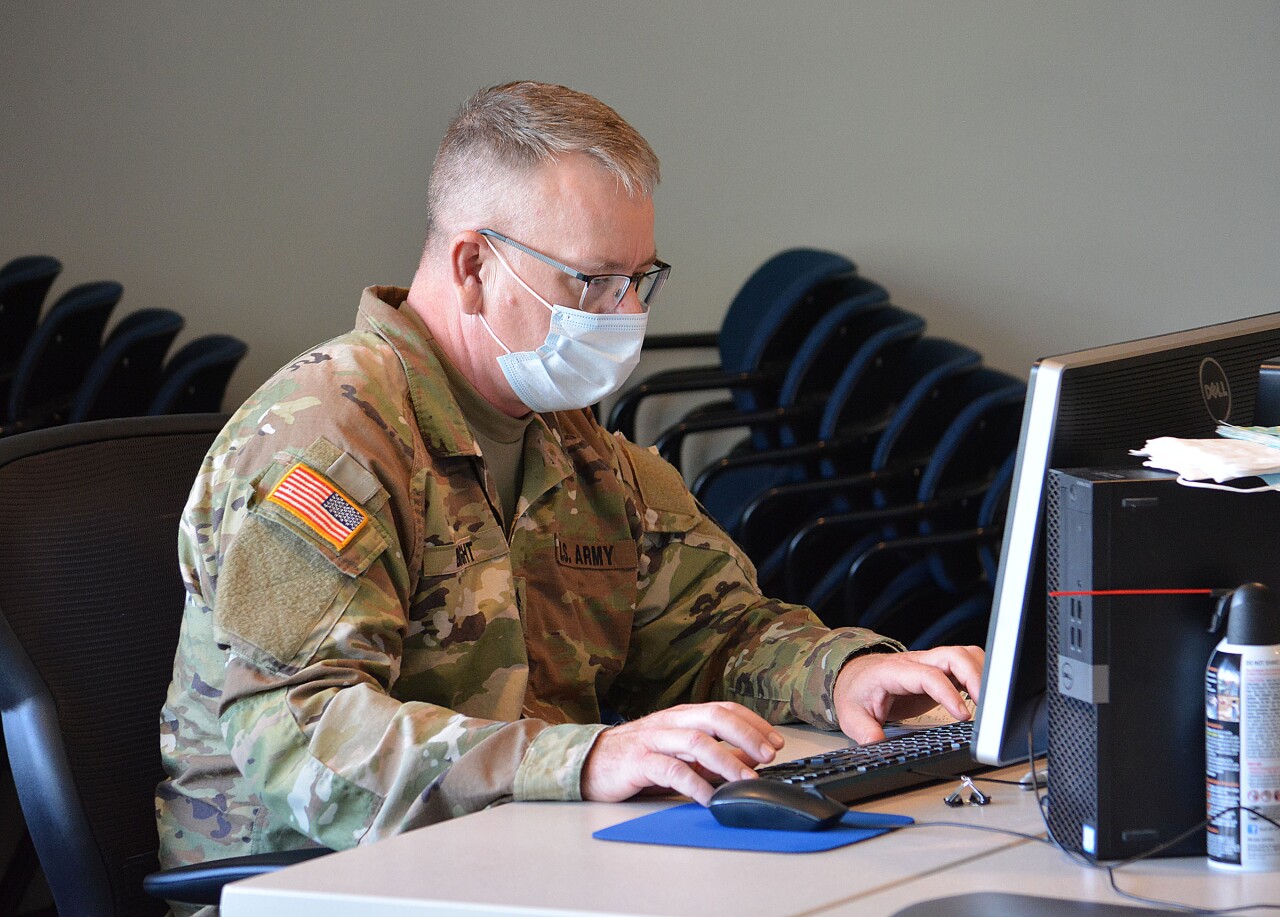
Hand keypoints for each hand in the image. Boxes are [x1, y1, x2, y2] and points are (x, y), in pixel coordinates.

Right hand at [580, 702, 784, 805]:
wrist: (589, 763)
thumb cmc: (638, 758)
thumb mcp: (678, 754)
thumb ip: (708, 756)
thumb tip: (747, 764)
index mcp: (682, 716)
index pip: (724, 709)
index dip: (753, 723)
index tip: (776, 741)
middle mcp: (670, 722)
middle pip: (714, 718)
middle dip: (746, 735)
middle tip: (768, 755)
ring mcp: (653, 740)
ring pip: (696, 742)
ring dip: (726, 760)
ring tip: (747, 780)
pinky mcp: (638, 762)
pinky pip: (671, 771)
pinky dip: (694, 784)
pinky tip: (710, 798)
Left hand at [832, 644, 983, 744]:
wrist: (854, 677)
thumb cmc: (856, 692)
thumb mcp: (850, 715)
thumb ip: (863, 730)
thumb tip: (875, 743)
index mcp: (893, 671)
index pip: (928, 675)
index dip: (948, 693)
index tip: (963, 715)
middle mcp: (915, 662)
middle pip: (953, 655)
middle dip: (975, 676)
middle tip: (987, 705)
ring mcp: (928, 664)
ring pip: (963, 655)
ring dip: (981, 672)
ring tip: (990, 701)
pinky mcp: (938, 671)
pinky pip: (965, 665)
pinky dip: (979, 675)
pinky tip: (983, 696)